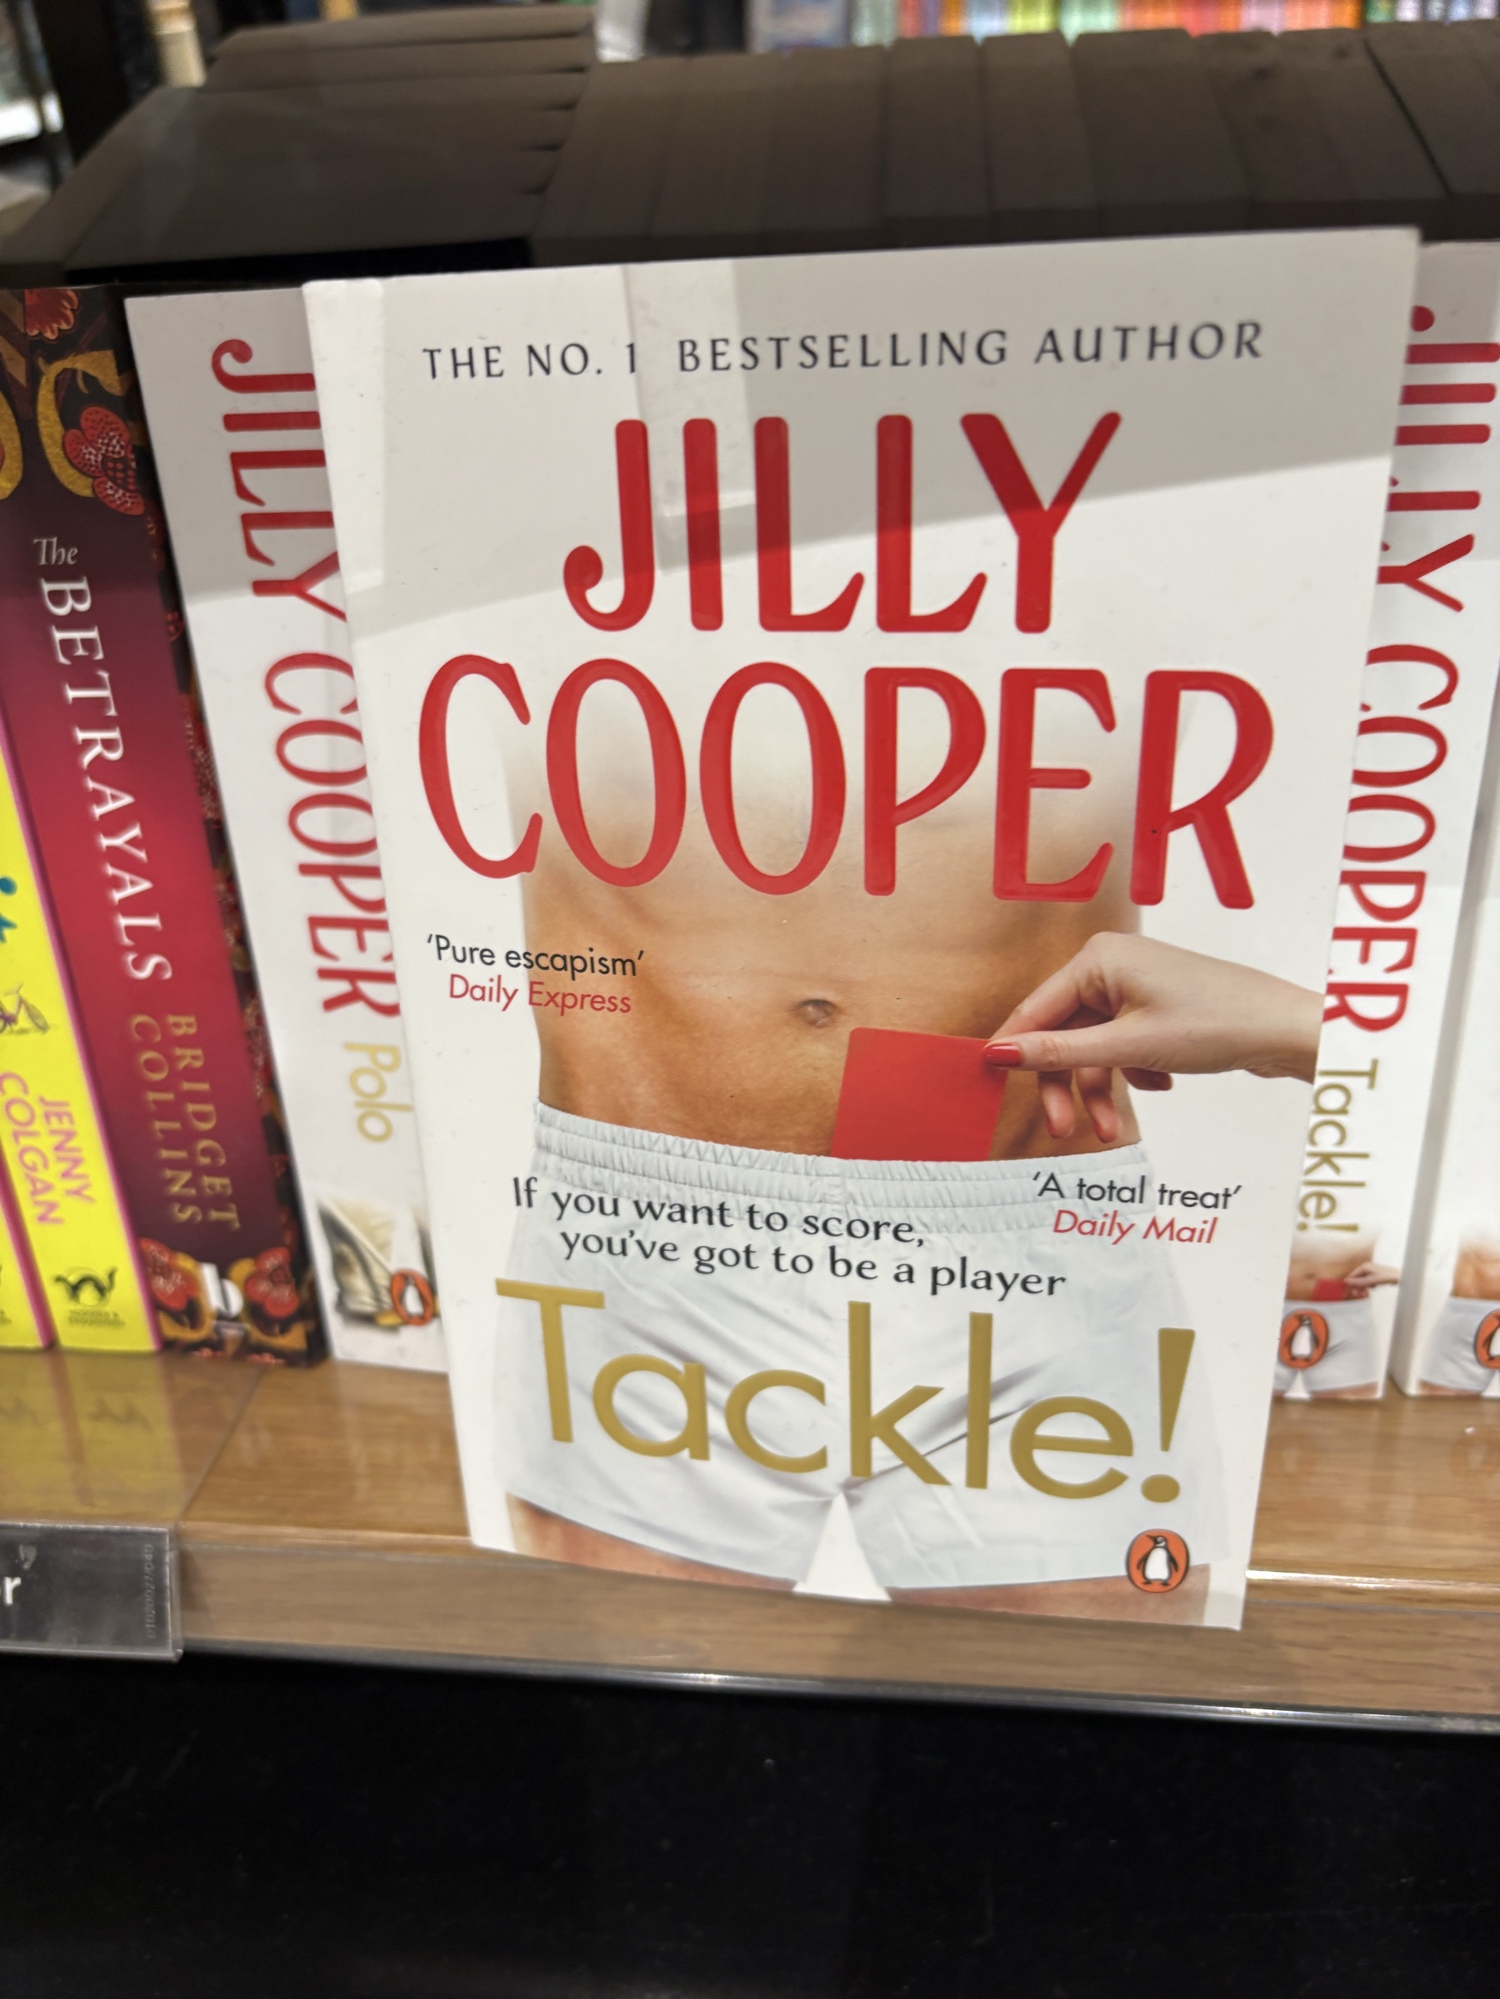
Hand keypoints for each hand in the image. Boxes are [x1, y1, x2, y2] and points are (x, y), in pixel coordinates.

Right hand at [985, 931, 1321, 1143]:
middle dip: (1067, 1084)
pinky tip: (1162, 1081)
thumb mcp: (1128, 1046)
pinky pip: (1122, 1046)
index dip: (1015, 1051)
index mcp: (1098, 958)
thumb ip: (1059, 1053)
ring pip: (1095, 1047)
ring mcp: (1136, 986)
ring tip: (1114, 1128)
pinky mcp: (1157, 1007)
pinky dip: (1133, 1071)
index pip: (1035, 1009)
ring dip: (1103, 1088)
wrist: (1285, 1030)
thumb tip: (1000, 1054)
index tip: (990, 1085)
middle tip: (1063, 1128)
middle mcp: (1112, 964)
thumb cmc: (1216, 1023)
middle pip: (1064, 1033)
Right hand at [1342, 1261, 1398, 1297]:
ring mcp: (1372, 1271)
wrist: (1399, 1277)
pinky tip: (1373, 1288)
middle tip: (1358, 1295)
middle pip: (1358, 1278)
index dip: (1351, 1283)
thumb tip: (1346, 1281)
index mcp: (1364, 1266)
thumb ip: (1358, 1282)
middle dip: (1358, 1287)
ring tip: (1365, 1294)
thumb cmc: (1385, 1276)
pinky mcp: (1377, 1275)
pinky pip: (1370, 1281)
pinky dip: (1370, 1286)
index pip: (1353, 1275)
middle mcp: (1367, 1267)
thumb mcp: (1370, 1281)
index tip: (1349, 1291)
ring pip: (1364, 1281)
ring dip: (1364, 1287)